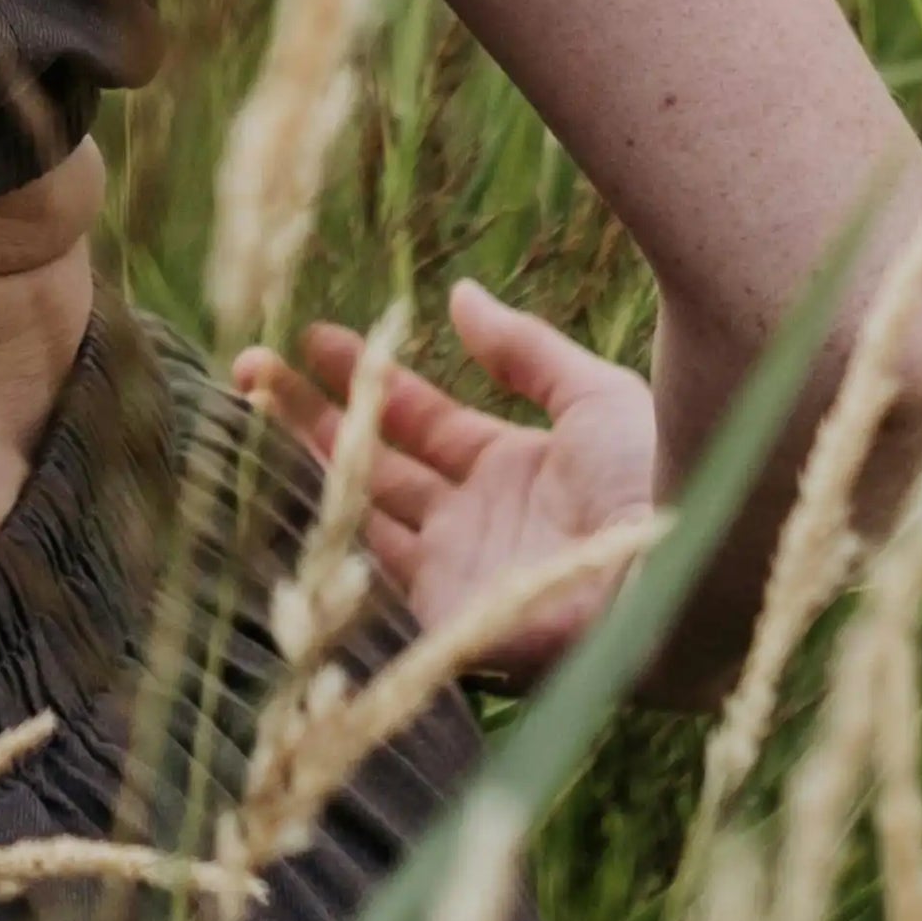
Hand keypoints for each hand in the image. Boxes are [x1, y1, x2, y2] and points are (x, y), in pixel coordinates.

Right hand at [231, 279, 659, 679]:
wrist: (680, 573)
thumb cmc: (656, 479)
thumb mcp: (595, 397)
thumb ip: (524, 352)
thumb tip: (458, 296)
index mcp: (512, 470)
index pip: (421, 421)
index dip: (369, 378)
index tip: (313, 337)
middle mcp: (474, 525)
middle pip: (376, 466)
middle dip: (312, 416)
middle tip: (251, 364)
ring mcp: (455, 576)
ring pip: (359, 514)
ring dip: (300, 463)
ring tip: (242, 404)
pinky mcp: (443, 624)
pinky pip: (367, 579)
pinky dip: (318, 532)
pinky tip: (269, 487)